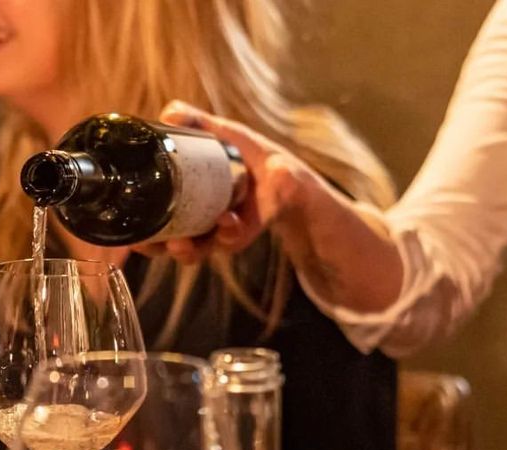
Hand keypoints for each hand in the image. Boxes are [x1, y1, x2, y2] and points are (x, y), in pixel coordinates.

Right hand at [137, 100, 402, 312]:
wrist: (355, 267)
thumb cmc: (345, 232)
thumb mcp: (321, 210)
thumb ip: (298, 192)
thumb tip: (274, 174)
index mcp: (260, 158)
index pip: (215, 129)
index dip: (186, 124)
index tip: (160, 125)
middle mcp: (242, 179)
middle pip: (189, 172)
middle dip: (163, 191)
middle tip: (151, 218)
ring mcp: (236, 207)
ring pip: (188, 208)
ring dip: (172, 226)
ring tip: (171, 246)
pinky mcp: (235, 233)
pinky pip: (200, 235)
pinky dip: (185, 245)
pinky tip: (180, 254)